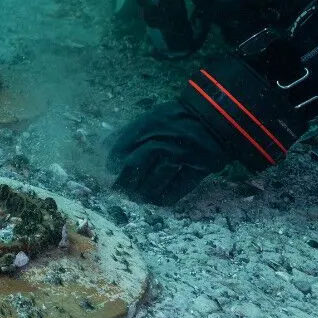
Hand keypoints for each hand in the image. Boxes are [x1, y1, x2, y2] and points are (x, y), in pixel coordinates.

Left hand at [109, 101, 232, 204]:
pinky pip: (177, 189)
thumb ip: (128, 132)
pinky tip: (158, 200)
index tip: (110, 171)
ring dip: (143, 193)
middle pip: (135, 166)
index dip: (113, 163)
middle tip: (120, 190)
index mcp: (149, 125)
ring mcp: (182, 155)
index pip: (122, 147)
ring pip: (154, 181)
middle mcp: (163, 140)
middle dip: (124, 182)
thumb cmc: (177, 119)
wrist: (214, 116)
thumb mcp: (151, 117)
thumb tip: (103, 147)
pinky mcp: (199, 168)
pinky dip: (165, 198)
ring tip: (139, 197)